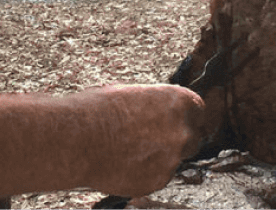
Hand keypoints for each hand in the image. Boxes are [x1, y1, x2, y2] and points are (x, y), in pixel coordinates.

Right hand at [74, 84, 205, 197]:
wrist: (78, 139)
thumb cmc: (98, 110)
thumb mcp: (131, 93)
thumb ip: (154, 105)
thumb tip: (157, 111)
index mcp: (178, 102)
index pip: (197, 110)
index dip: (184, 116)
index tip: (175, 120)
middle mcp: (182, 131)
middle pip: (192, 138)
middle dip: (176, 139)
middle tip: (152, 138)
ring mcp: (172, 159)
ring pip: (172, 160)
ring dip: (158, 157)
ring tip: (127, 150)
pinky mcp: (158, 181)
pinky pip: (157, 176)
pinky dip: (145, 172)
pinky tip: (123, 162)